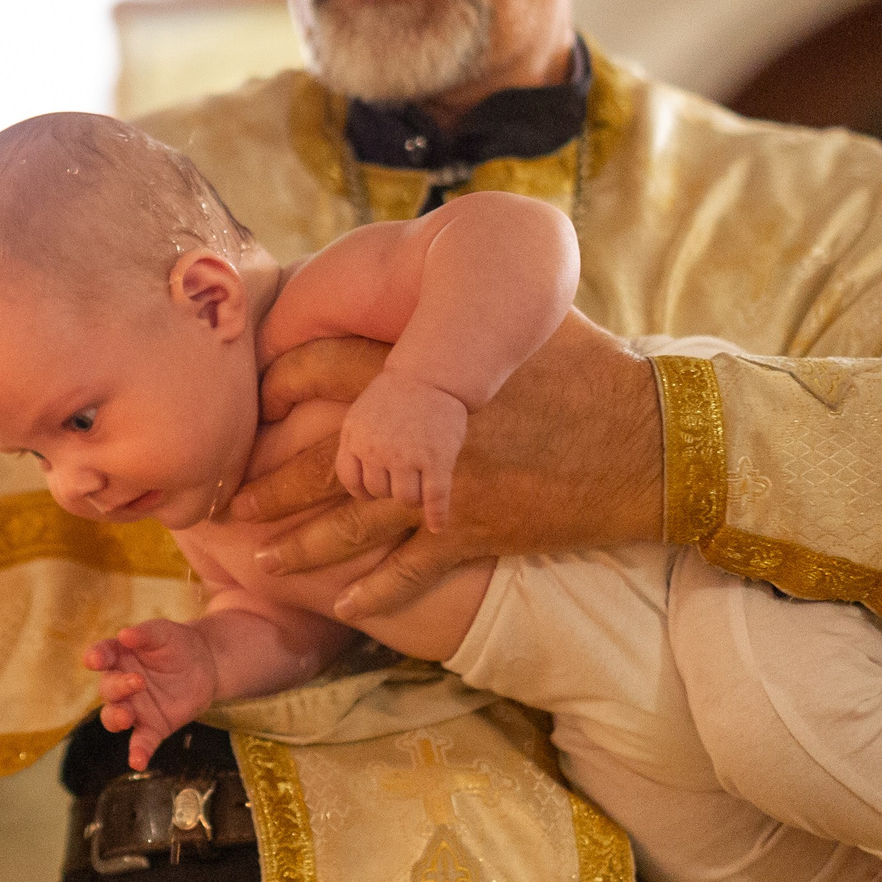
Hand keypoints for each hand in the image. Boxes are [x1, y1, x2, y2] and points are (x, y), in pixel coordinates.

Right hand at [84, 619, 219, 770]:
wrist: (207, 666)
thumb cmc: (178, 644)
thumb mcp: (164, 632)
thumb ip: (145, 634)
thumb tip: (125, 635)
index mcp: (119, 656)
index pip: (102, 655)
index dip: (96, 657)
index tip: (94, 660)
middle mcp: (120, 684)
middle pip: (108, 689)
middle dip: (118, 688)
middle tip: (137, 683)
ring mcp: (135, 708)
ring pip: (113, 717)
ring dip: (116, 719)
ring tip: (127, 718)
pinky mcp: (152, 727)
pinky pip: (140, 742)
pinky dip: (137, 753)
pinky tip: (137, 761)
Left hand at [229, 313, 662, 615]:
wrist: (653, 439)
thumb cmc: (584, 366)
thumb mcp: (516, 313)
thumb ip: (450, 307)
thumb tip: (413, 272)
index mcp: (427, 362)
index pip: (322, 367)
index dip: (275, 386)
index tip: (249, 404)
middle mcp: (426, 425)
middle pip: (319, 457)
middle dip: (268, 483)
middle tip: (228, 501)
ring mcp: (446, 482)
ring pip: (353, 523)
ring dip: (302, 547)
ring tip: (261, 561)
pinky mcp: (474, 530)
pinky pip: (412, 572)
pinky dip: (377, 594)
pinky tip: (344, 609)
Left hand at [335, 373, 469, 529]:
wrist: (433, 374)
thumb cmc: (397, 395)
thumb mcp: (362, 413)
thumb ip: (355, 444)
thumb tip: (353, 481)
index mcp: (355, 437)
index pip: (350, 480)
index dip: (362, 490)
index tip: (373, 492)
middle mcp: (377, 449)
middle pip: (378, 491)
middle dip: (390, 489)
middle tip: (406, 477)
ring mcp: (407, 456)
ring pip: (405, 498)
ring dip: (413, 497)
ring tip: (422, 485)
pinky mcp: (437, 460)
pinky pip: (434, 497)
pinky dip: (437, 515)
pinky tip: (438, 526)